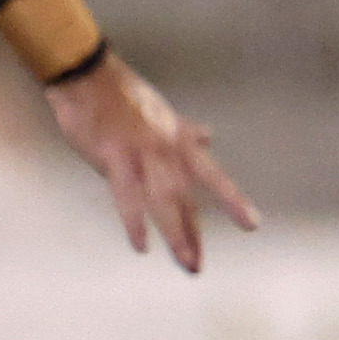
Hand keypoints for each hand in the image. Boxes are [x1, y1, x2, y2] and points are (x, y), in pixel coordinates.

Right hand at [43, 53, 258, 271]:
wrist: (87, 75)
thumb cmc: (121, 93)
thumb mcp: (162, 111)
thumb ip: (185, 130)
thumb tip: (208, 136)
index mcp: (177, 139)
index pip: (210, 174)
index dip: (231, 200)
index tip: (251, 224)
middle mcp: (165, 149)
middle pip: (186, 198)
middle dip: (194, 232)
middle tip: (202, 264)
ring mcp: (141, 154)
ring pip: (164, 201)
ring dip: (176, 233)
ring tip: (186, 262)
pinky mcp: (113, 157)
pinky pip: (127, 195)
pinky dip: (135, 221)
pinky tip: (142, 245)